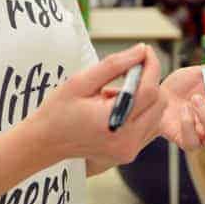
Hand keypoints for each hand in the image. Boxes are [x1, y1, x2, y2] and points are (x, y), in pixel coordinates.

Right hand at [31, 43, 164, 166]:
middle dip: (148, 82)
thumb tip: (140, 51)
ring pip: (157, 114)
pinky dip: (141, 111)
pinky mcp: (129, 153)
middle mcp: (126, 141)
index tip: (145, 51)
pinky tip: (118, 107)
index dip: (151, 66)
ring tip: (115, 94)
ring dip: (145, 97)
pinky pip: (149, 126)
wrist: (45, 142)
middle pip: (159, 103)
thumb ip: (113, 65)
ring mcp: (129, 150)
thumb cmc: (57, 111)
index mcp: (113, 123)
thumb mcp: (80, 82)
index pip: (149, 90)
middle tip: (125, 73)